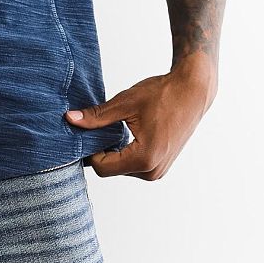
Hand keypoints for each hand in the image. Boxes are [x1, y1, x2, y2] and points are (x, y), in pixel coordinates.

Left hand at [63, 60, 216, 179]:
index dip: (88, 150)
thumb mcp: (125, 103)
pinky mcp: (161, 165)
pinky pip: (133, 164)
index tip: (84, 131)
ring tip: (116, 126)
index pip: (102, 167)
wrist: (192, 91)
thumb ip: (97, 116)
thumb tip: (71, 119)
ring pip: (121, 167)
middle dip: (100, 149)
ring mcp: (159, 170)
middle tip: (97, 126)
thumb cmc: (162, 94)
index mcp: (144, 159)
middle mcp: (153, 171)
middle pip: (111, 169)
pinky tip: (126, 131)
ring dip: (113, 151)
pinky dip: (125, 151)